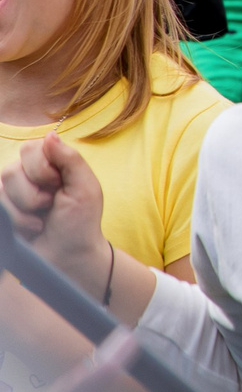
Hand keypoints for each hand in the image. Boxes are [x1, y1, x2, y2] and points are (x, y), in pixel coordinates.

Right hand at [0, 137, 113, 303]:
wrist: (68, 256)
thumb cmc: (80, 221)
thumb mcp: (85, 187)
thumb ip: (70, 159)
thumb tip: (50, 134)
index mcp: (50, 163)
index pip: (31, 148)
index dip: (44, 168)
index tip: (59, 184)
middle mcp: (27, 175)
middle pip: (12, 169)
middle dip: (35, 192)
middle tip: (51, 203)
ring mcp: (11, 195)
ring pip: (2, 189)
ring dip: (27, 208)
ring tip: (43, 217)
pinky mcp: (3, 212)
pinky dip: (17, 220)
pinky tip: (32, 227)